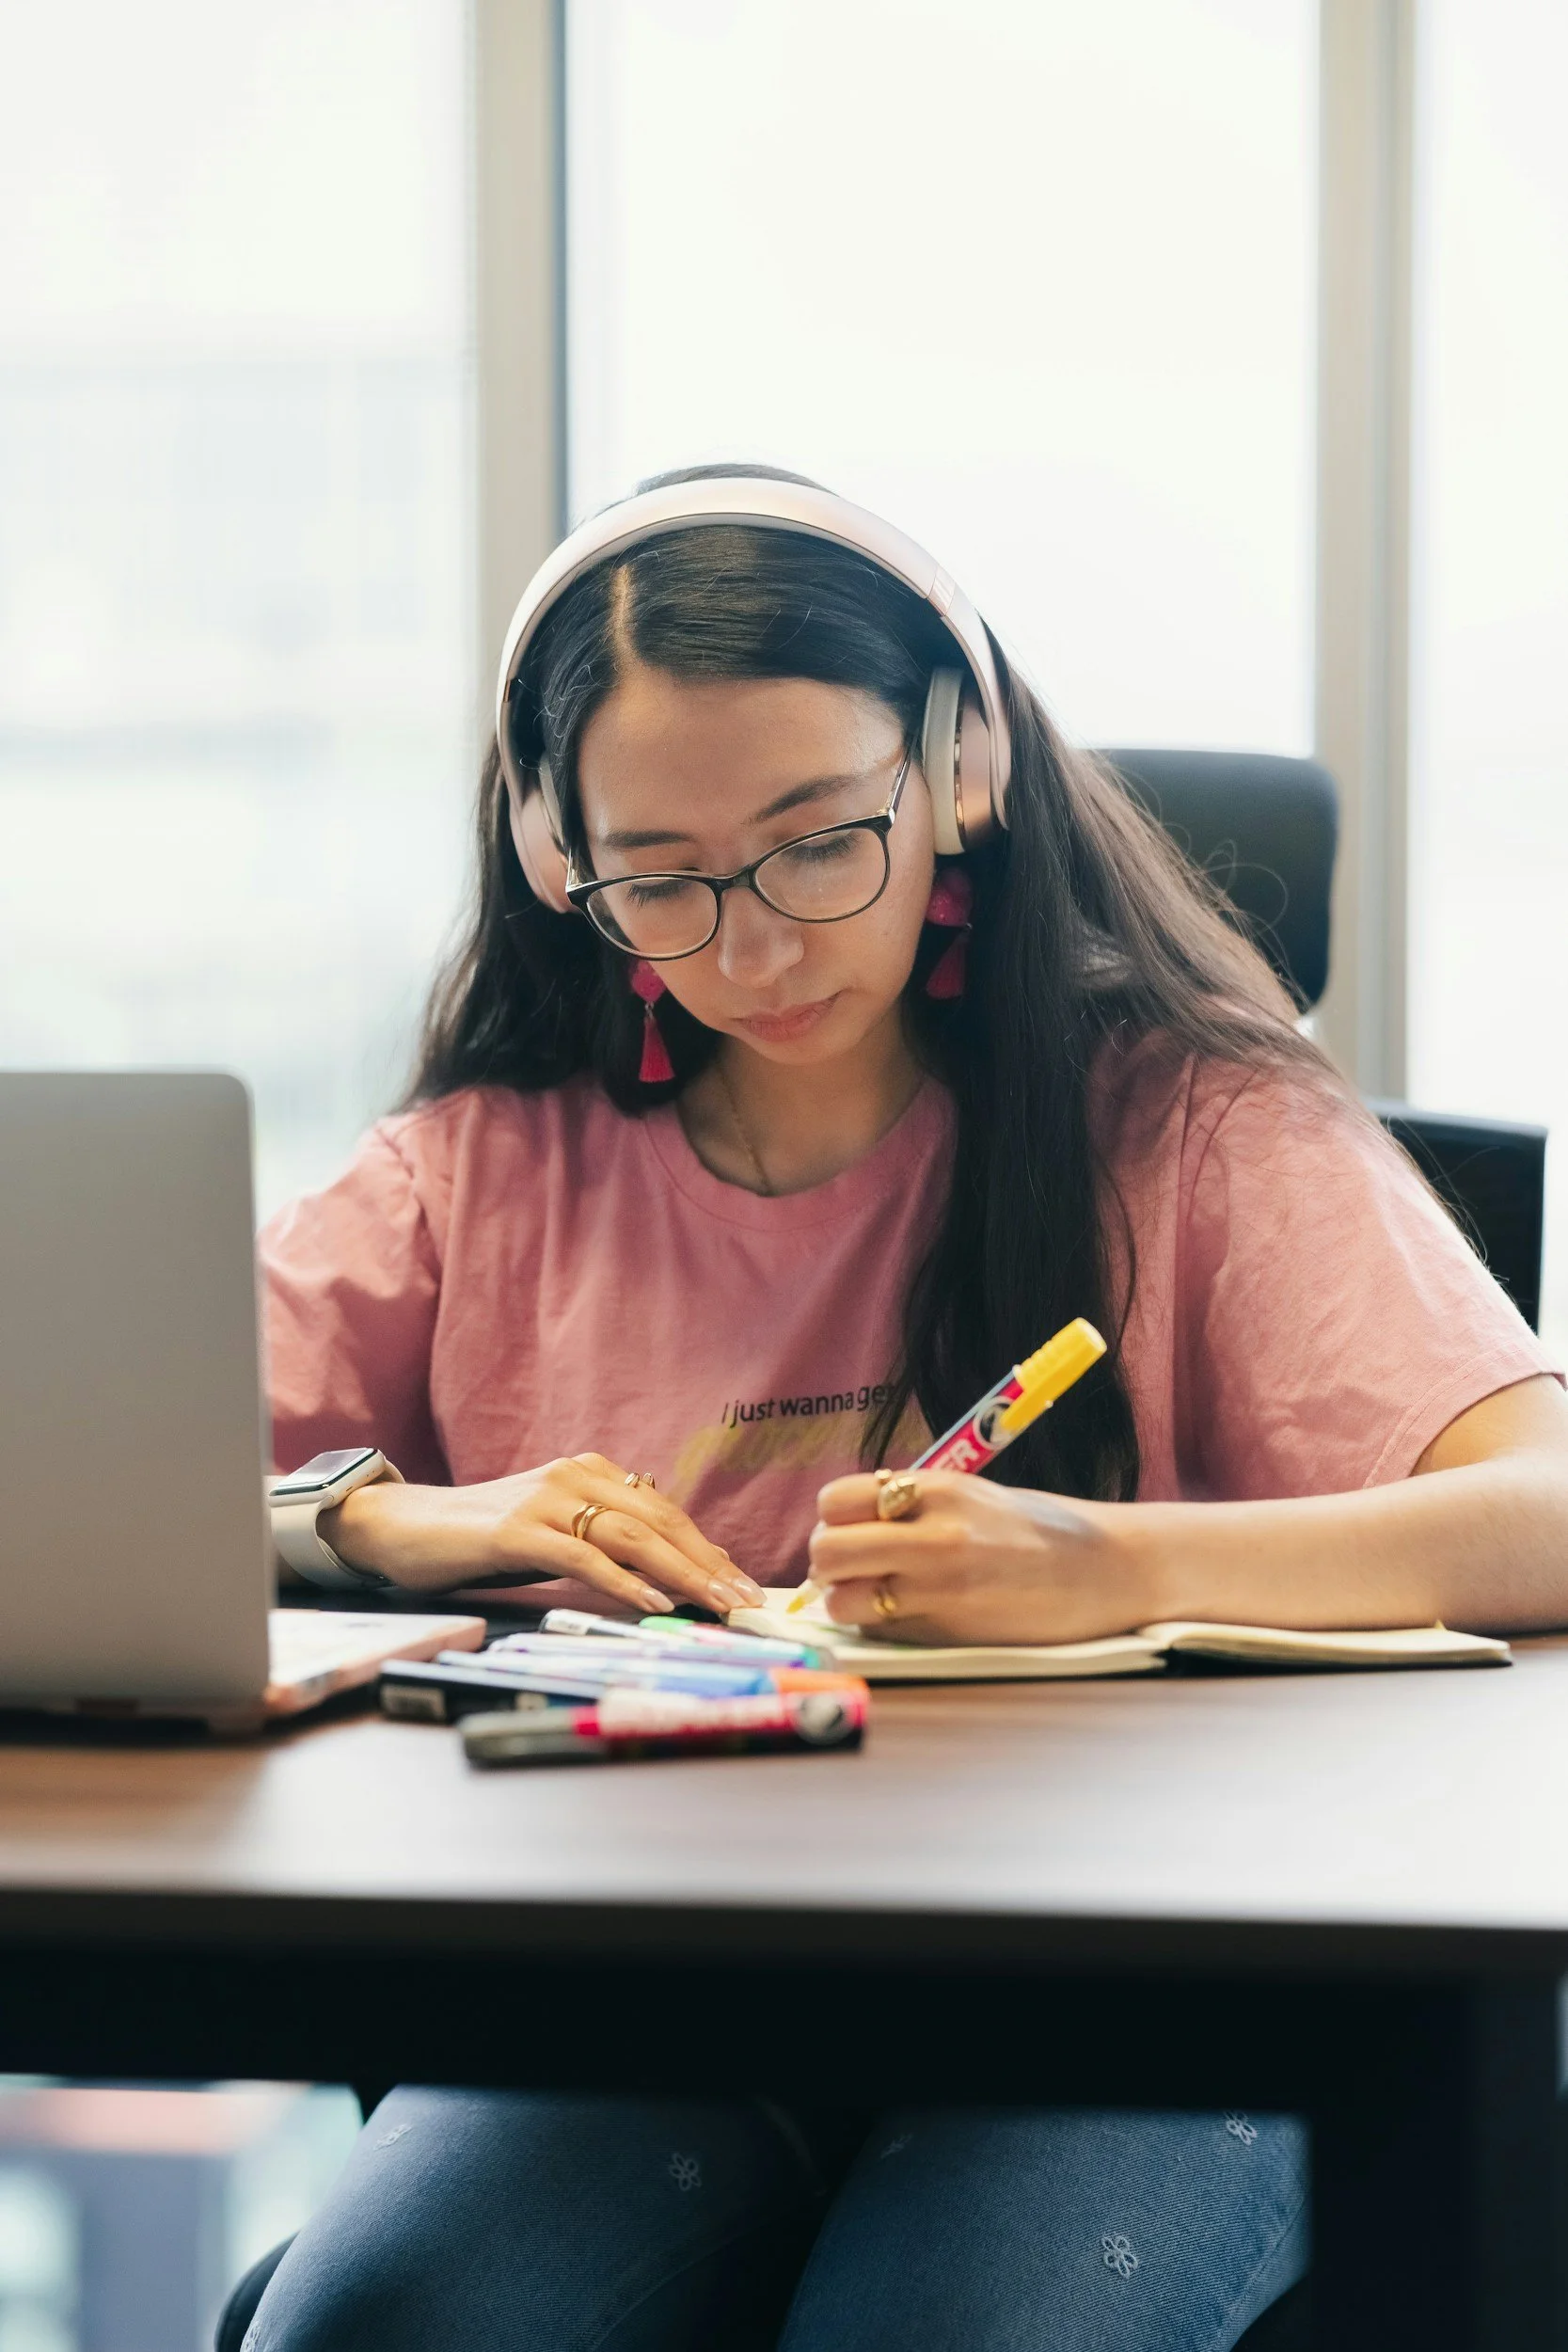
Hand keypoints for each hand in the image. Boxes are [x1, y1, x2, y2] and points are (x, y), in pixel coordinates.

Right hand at [321, 1453, 763, 1618]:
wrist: (407, 1527)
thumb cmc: (486, 1537)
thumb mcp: (558, 1533)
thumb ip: (606, 1540)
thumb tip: (670, 1567)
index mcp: (591, 1473)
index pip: (665, 1513)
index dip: (708, 1550)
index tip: (743, 1585)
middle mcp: (576, 1476)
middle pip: (659, 1522)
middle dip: (708, 1564)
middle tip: (746, 1601)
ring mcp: (547, 1499)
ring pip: (631, 1536)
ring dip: (681, 1573)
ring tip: (715, 1604)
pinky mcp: (518, 1529)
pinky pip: (583, 1555)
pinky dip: (623, 1580)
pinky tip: (652, 1601)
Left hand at [808, 1470, 1157, 1646]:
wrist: (1106, 1573)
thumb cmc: (1037, 1531)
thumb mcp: (971, 1496)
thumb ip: (911, 1506)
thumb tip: (846, 1524)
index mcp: (937, 1490)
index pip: (837, 1501)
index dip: (834, 1518)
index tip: (851, 1528)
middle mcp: (932, 1538)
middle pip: (828, 1551)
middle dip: (829, 1563)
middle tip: (851, 1568)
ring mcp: (939, 1590)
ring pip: (843, 1602)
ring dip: (848, 1602)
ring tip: (877, 1596)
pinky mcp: (949, 1634)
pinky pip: (881, 1633)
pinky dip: (883, 1628)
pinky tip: (915, 1616)